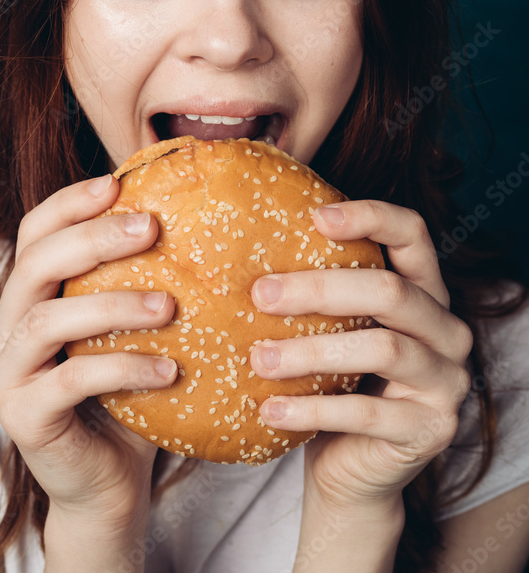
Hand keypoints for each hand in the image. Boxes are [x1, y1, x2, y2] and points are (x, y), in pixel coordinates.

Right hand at [0, 173, 177, 526]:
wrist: (112, 482)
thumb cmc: (129, 391)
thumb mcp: (134, 326)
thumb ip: (143, 276)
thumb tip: (193, 209)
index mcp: (28, 297)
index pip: (32, 232)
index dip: (69, 203)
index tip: (116, 183)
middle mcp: (6, 329)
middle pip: (34, 263)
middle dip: (92, 238)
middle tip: (150, 228)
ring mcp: (7, 375)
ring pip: (48, 318)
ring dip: (113, 303)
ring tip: (170, 306)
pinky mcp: (23, 417)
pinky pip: (72, 380)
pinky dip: (125, 366)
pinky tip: (170, 367)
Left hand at [249, 199, 473, 510]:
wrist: (351, 469)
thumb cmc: (332, 383)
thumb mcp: (329, 329)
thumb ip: (314, 290)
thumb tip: (239, 240)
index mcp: (424, 290)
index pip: (412, 233)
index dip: (370, 215)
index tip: (315, 217)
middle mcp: (447, 329)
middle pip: (390, 291)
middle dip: (320, 288)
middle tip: (260, 294)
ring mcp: (447, 380)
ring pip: (382, 348)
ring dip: (310, 351)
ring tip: (257, 359)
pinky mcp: (432, 429)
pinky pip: (368, 413)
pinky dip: (313, 409)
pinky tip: (269, 409)